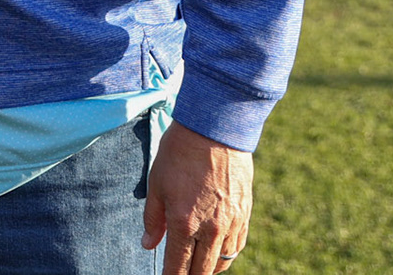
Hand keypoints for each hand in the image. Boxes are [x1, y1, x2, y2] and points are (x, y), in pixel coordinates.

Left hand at [143, 121, 252, 274]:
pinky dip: (226, 255)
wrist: (214, 131)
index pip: (177, 265)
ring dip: (208, 269)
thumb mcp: (157, 184)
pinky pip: (236, 246)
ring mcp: (231, 223)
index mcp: (183, 222)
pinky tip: (216, 254)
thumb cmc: (179, 154)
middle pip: (201, 270)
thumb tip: (148, 245)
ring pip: (221, 262)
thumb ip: (152, 219)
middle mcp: (210, 228)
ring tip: (196, 269)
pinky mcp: (245, 215)